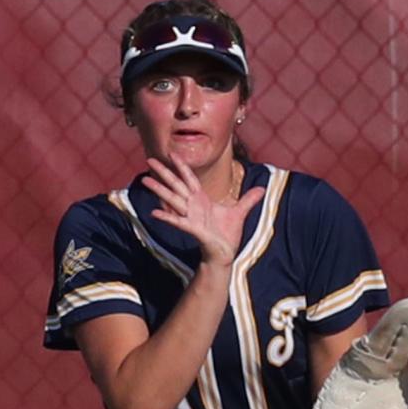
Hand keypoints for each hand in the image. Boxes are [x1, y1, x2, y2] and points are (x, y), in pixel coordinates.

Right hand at [142, 156, 265, 266]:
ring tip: (145, 180)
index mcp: (202, 200)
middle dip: (163, 172)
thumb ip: (249, 199)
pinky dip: (166, 217)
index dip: (181, 165)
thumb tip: (262, 189)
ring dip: (159, 190)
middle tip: (149, 159)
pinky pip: (177, 221)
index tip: (171, 153)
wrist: (224, 255)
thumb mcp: (240, 213)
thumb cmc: (227, 235)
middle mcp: (193, 206)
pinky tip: (154, 212)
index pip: (189, 178)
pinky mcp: (193, 229)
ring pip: (173, 199)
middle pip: (176, 184)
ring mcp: (191, 217)